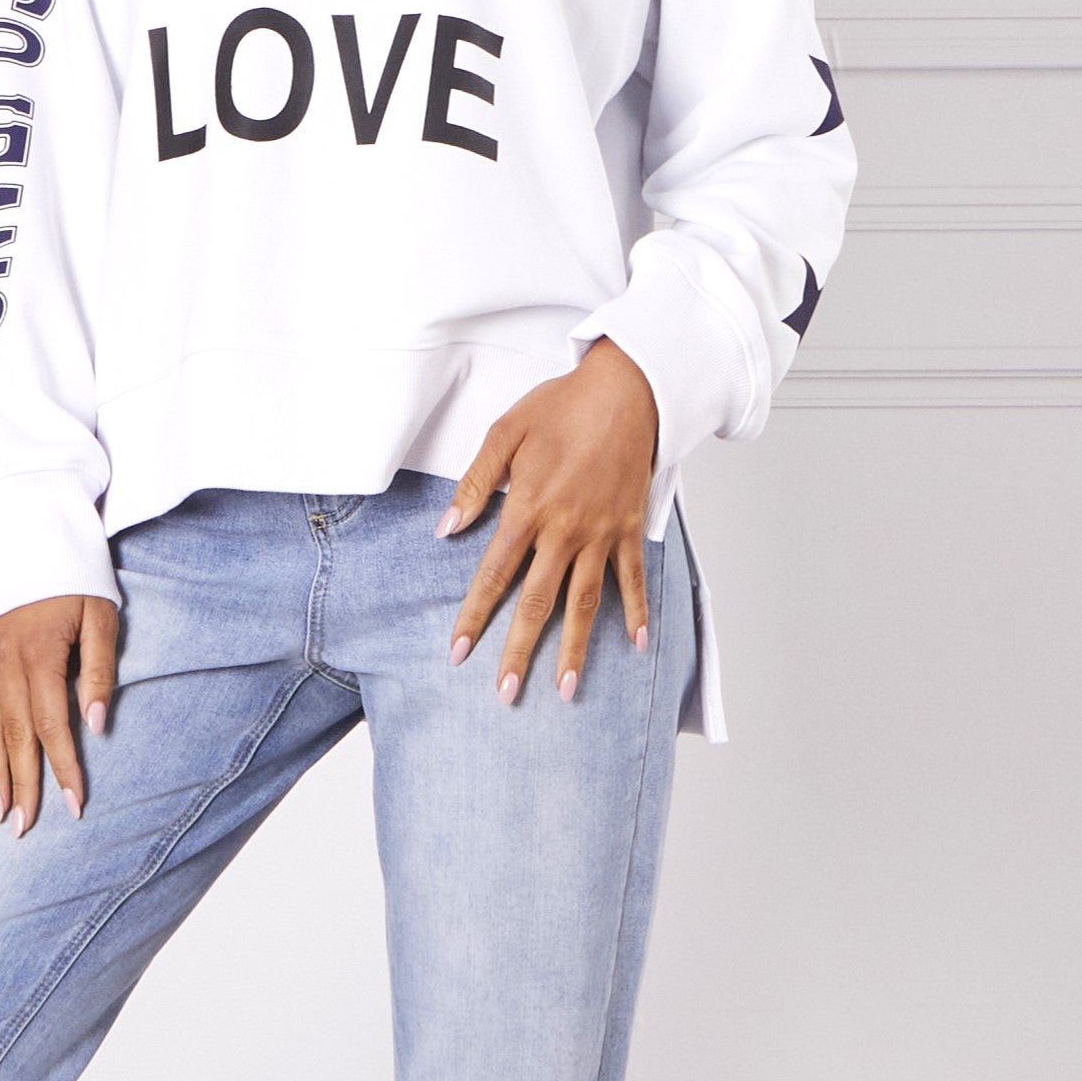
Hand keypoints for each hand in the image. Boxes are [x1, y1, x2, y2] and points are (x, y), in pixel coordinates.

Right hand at [0, 594, 117, 833]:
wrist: (35, 534)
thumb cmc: (77, 575)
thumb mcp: (102, 617)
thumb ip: (98, 671)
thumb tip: (96, 724)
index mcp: (40, 656)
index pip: (51, 727)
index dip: (63, 770)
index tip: (74, 805)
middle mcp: (6, 664)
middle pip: (14, 737)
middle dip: (20, 786)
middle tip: (22, 827)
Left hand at [439, 340, 660, 701]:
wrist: (627, 388)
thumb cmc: (562, 406)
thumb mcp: (505, 434)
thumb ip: (474, 485)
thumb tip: (445, 530)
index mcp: (528, 509)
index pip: (494, 575)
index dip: (474, 617)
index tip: (458, 653)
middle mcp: (564, 530)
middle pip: (537, 602)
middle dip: (520, 651)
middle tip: (506, 692)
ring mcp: (601, 532)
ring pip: (585, 602)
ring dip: (576, 649)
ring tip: (566, 689)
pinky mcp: (629, 527)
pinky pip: (632, 577)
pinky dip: (635, 611)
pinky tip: (636, 644)